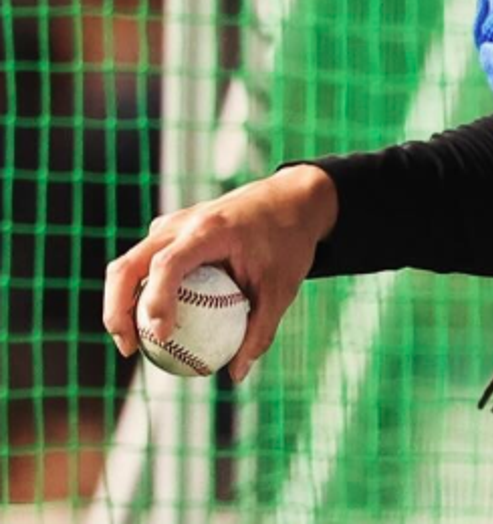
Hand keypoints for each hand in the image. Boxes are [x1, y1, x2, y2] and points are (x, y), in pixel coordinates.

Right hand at [102, 164, 338, 381]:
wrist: (293, 199)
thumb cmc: (289, 243)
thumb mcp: (283, 288)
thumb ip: (260, 331)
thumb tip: (236, 375)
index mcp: (210, 230)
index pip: (167, 265)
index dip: (155, 301)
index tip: (161, 337)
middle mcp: (182, 223)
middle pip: (128, 265)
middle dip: (116, 309)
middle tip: (128, 349)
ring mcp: (173, 223)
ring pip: (130, 262)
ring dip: (122, 302)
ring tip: (133, 343)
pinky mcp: (172, 229)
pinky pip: (145, 260)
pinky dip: (139, 290)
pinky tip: (152, 322)